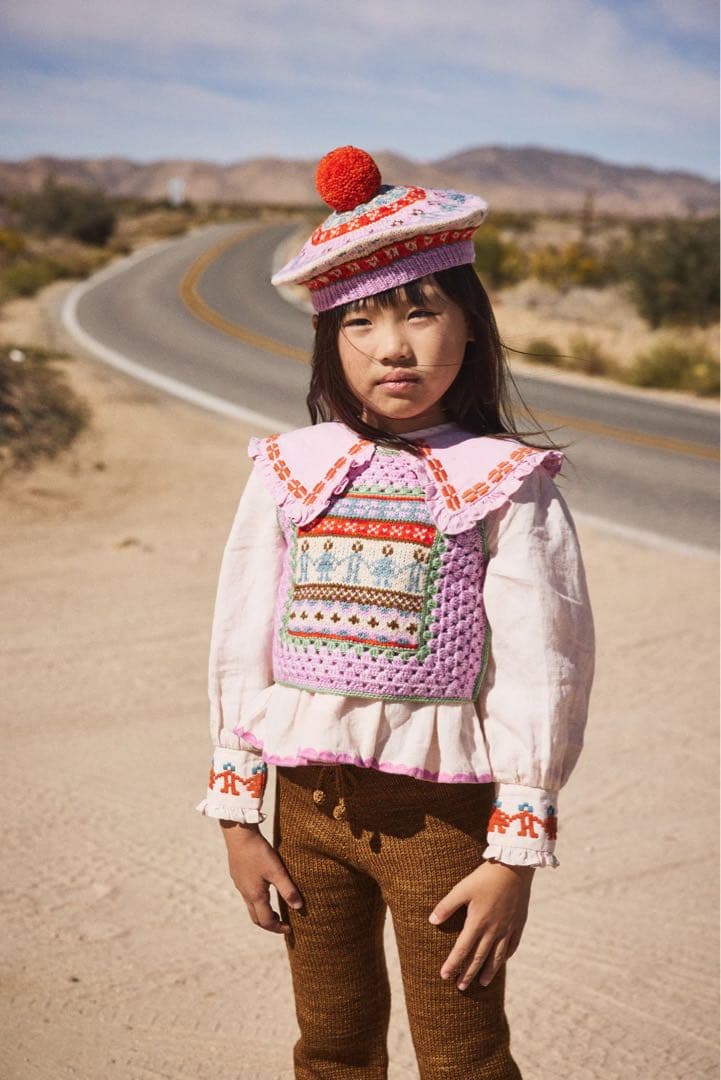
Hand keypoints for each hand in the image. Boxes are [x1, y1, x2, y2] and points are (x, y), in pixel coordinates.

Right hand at [219, 820, 302, 933]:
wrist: (239, 835)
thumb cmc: (259, 852)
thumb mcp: (277, 871)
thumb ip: (288, 889)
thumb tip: (298, 907)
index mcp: (256, 895)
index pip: (266, 921)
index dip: (278, 928)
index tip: (289, 928)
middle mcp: (245, 893)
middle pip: (256, 917)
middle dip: (269, 923)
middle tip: (282, 922)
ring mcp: (240, 884)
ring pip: (250, 906)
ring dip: (263, 911)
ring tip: (275, 907)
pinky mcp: (238, 875)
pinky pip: (247, 894)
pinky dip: (257, 899)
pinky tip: (264, 887)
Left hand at [429, 860, 533, 989]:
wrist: (514, 868)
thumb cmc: (485, 877)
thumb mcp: (462, 889)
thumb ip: (446, 906)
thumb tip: (431, 921)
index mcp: (477, 923)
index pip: (462, 950)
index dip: (453, 964)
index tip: (444, 976)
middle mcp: (493, 930)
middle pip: (479, 958)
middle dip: (468, 973)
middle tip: (461, 987)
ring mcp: (507, 929)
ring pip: (497, 957)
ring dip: (489, 972)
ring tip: (482, 983)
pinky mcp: (519, 924)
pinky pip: (512, 946)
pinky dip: (505, 957)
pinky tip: (502, 962)